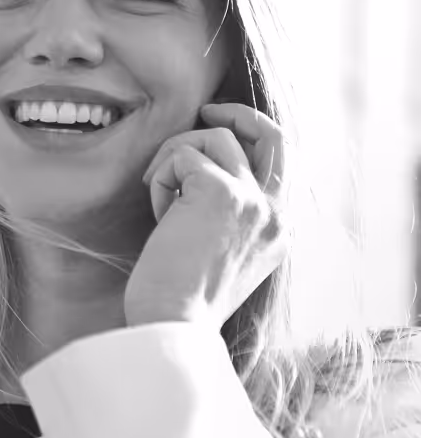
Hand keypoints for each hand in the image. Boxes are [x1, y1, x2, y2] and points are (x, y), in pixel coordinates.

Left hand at [124, 102, 290, 329]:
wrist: (172, 324)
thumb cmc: (181, 298)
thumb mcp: (221, 254)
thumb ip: (228, 216)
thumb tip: (199, 174)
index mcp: (279, 231)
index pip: (279, 162)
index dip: (248, 137)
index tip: (216, 130)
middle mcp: (275, 212)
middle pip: (271, 134)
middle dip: (236, 114)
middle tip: (204, 112)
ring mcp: (252, 199)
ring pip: (212, 138)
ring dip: (173, 157)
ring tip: (159, 195)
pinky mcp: (219, 191)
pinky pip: (180, 156)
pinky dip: (159, 178)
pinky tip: (157, 215)